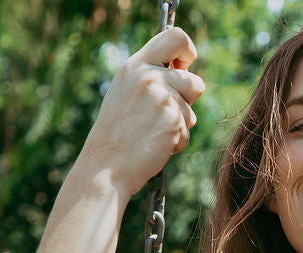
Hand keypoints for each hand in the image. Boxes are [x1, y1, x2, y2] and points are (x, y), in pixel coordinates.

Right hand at [79, 28, 204, 197]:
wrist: (107, 165)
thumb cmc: (118, 132)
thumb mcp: (127, 92)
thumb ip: (151, 76)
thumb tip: (183, 69)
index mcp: (136, 65)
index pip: (175, 37)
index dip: (187, 50)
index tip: (184, 66)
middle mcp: (150, 77)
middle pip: (195, 82)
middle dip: (187, 102)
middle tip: (164, 115)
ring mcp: (163, 99)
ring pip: (191, 111)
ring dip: (179, 126)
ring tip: (152, 132)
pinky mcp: (173, 121)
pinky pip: (187, 132)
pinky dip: (176, 143)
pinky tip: (155, 145)